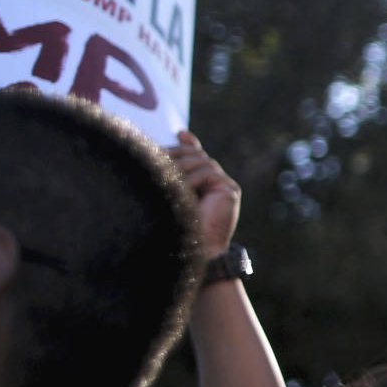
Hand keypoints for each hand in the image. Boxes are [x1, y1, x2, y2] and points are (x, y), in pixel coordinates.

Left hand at [168, 132, 240, 259]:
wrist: (194, 252)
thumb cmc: (176, 228)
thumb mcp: (170, 196)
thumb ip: (171, 176)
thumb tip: (163, 155)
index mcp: (203, 183)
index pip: (196, 155)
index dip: (188, 143)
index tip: (179, 134)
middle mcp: (216, 181)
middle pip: (196, 154)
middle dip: (176, 152)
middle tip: (156, 155)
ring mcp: (225, 185)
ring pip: (201, 161)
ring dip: (180, 166)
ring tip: (162, 175)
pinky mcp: (230, 190)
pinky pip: (209, 173)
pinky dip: (192, 178)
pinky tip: (181, 189)